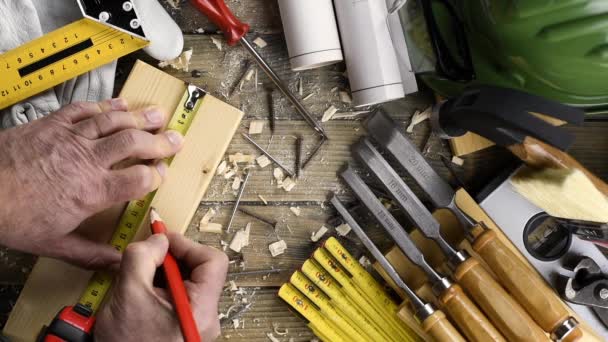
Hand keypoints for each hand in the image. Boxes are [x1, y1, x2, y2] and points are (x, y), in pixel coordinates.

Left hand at [0, 99, 182, 268]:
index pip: (139, 178)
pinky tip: (120, 103)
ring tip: (159, 114)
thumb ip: (90, 253)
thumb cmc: (12, 218)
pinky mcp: (54, 123)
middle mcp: (88, 160)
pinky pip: (86, 108)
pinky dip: (106, 104)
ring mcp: (71, 137)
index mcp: (92, 191)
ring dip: (140, 117)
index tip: (163, 174)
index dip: (157, 174)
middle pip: (134, 143)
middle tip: (177, 139)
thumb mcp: (52, 244)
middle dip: (160, 141)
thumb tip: (117, 263)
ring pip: (115, 121)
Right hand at [95, 233, 228, 341]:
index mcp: (201, 309)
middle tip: (149, 254)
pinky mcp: (187, 324)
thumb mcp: (128, 294)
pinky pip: (182, 295)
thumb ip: (142, 258)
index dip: (187, 245)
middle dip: (173, 258)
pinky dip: (163, 286)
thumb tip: (157, 240)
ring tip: (142, 276)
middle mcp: (206, 316)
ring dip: (165, 272)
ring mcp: (197, 321)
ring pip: (190, 281)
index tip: (164, 240)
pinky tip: (145, 291)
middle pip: (202, 269)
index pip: (213, 261)